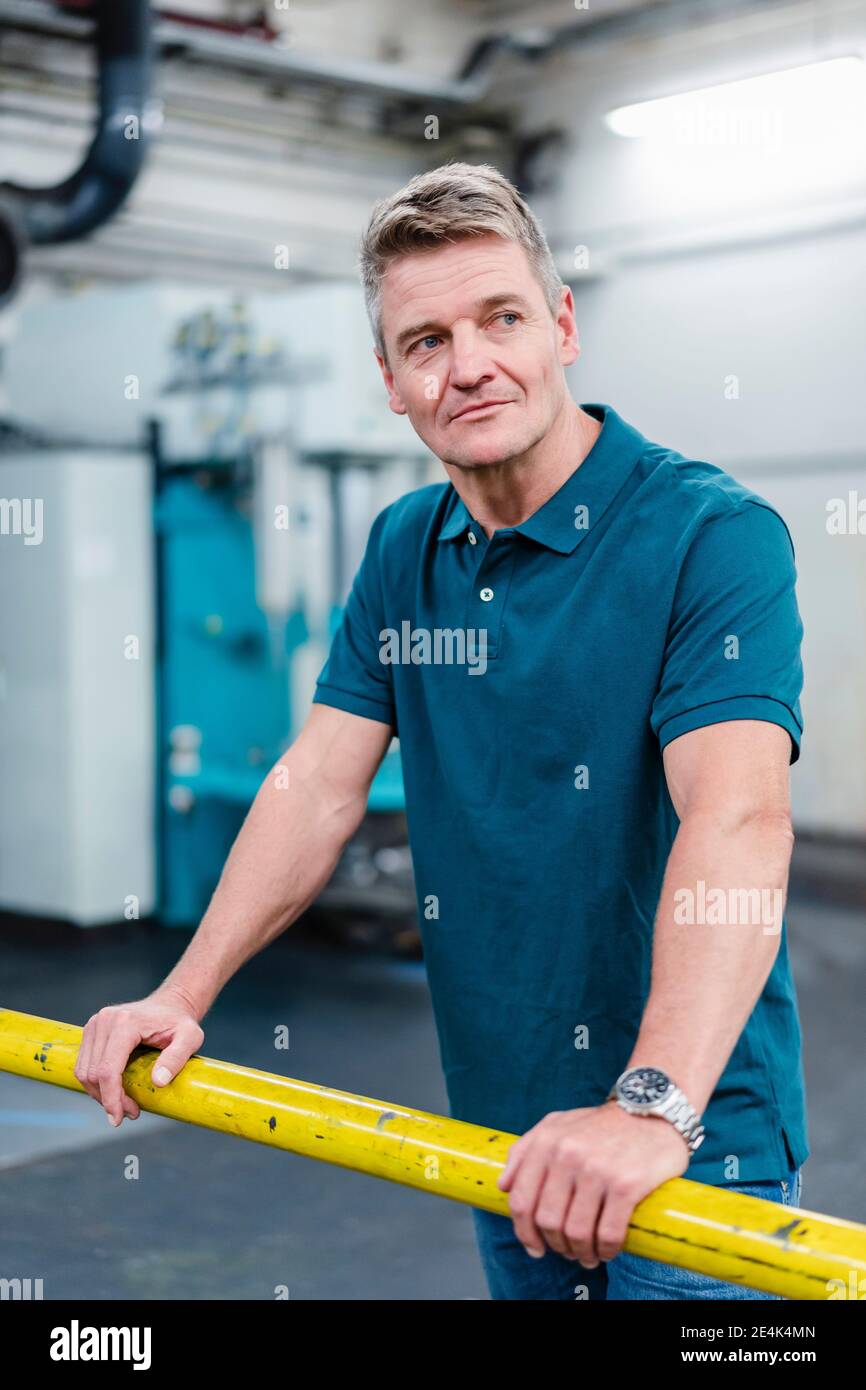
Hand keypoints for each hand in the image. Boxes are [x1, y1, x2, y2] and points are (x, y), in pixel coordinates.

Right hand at [74, 989, 204, 1127]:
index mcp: (125, 1022)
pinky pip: (85, 1065)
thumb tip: (159, 1081)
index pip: (108, 1069)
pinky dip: (96, 1083)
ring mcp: (94, 1024)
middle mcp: (104, 1021)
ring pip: (84, 1071)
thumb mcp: (190, 1038)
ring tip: (124, 1105)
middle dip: (108, 1100)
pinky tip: (114, 1091)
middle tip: (131, 1112)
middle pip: (93, 1073)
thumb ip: (177, 1058)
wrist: (169, 1004)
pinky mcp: (91, 1031)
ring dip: (100, 1094)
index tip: (119, 1118)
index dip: (111, 1098)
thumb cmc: (180, 1021)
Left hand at [497, 1101, 689, 1264]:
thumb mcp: (557, 1125)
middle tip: (567, 1251)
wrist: (651, 1110)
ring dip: (581, 1253)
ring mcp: (596, 1170)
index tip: (535, 1248)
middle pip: (548, 1221)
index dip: (524, 1232)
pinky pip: (608, 1233)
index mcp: (546, 1142)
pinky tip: (608, 1250)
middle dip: (556, 1245)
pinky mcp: (626, 1184)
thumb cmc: (601, 1125)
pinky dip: (606, 1250)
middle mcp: (567, 1155)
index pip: (521, 1200)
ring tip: (588, 1255)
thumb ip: (525, 1150)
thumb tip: (503, 1186)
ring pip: (576, 1232)